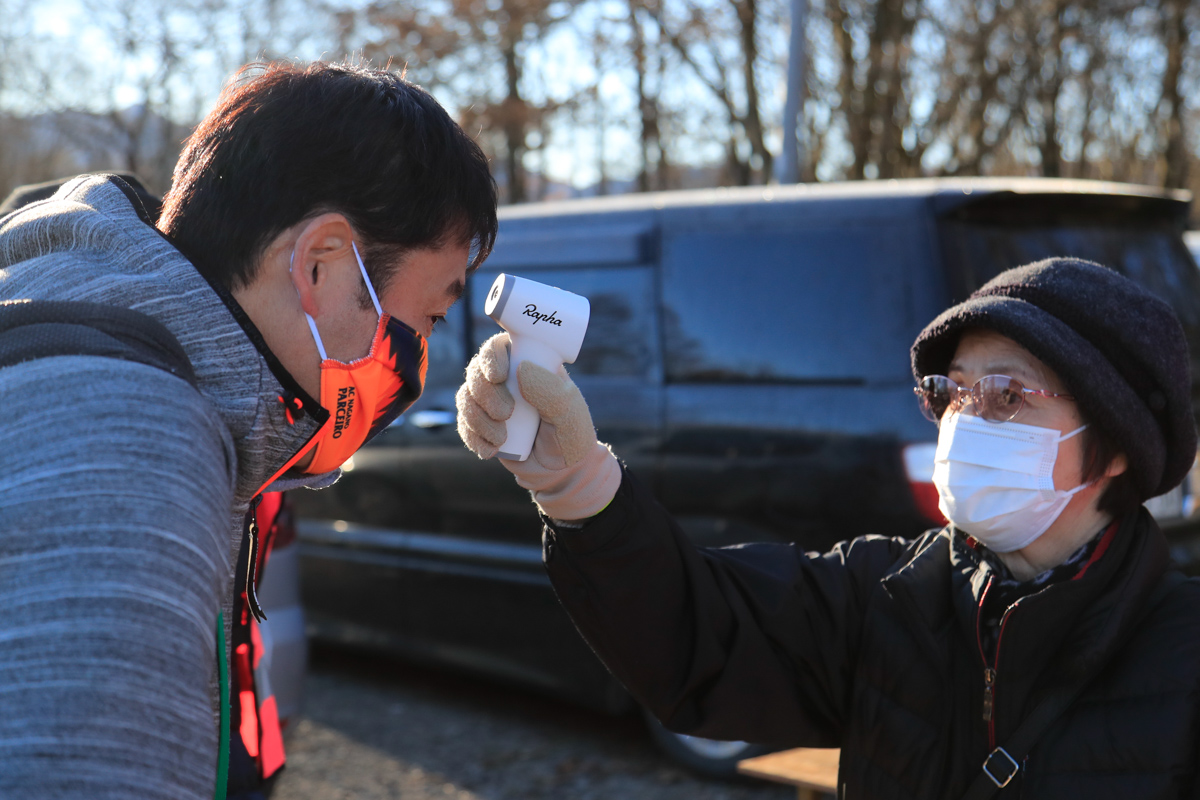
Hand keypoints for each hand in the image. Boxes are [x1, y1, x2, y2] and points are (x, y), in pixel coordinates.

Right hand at [456, 333, 620, 520]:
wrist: (562, 471)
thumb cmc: (571, 434)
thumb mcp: (569, 412)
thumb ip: (549, 390)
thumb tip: (520, 369)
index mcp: (527, 363)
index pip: (499, 347)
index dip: (491, 358)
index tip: (499, 377)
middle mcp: (505, 379)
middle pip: (476, 372)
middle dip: (484, 394)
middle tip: (505, 414)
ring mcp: (490, 402)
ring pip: (465, 398)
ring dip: (477, 419)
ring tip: (501, 438)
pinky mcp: (481, 425)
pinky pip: (463, 424)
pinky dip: (473, 437)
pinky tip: (490, 450)